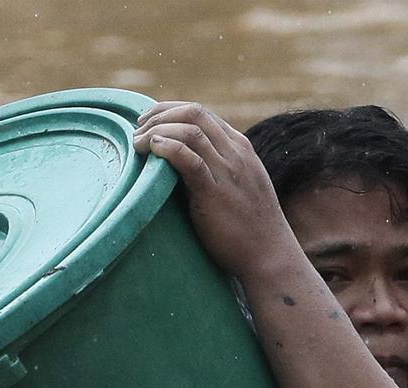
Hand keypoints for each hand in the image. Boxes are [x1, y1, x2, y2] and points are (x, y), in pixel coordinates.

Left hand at [133, 101, 298, 278]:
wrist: (270, 255)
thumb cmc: (250, 227)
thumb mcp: (238, 186)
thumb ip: (218, 169)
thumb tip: (180, 166)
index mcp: (240, 148)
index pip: (201, 113)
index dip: (169, 112)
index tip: (148, 123)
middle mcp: (235, 153)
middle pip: (193, 113)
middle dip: (159, 115)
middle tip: (137, 131)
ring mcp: (228, 171)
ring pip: (190, 130)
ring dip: (157, 131)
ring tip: (138, 144)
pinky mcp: (216, 193)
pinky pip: (190, 159)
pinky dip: (167, 148)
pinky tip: (152, 150)